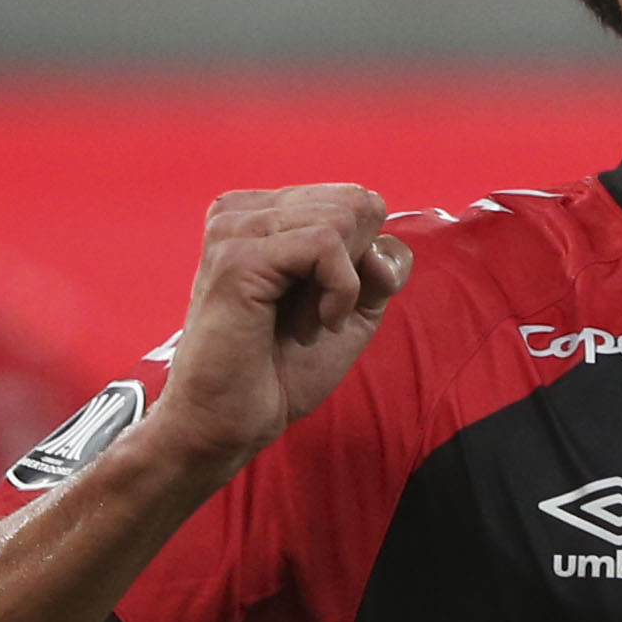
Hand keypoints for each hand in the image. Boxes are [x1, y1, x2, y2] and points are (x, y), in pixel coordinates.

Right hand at [144, 185, 408, 471]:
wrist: (235, 420)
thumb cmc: (285, 367)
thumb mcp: (355, 308)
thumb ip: (380, 267)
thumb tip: (386, 243)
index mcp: (264, 213)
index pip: (357, 200)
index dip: (365, 258)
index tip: (325, 303)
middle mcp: (242, 211)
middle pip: (355, 203)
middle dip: (355, 269)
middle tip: (311, 316)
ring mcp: (234, 229)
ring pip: (342, 218)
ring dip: (342, 286)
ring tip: (303, 323)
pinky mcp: (237, 255)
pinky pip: (325, 243)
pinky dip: (338, 291)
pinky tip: (310, 325)